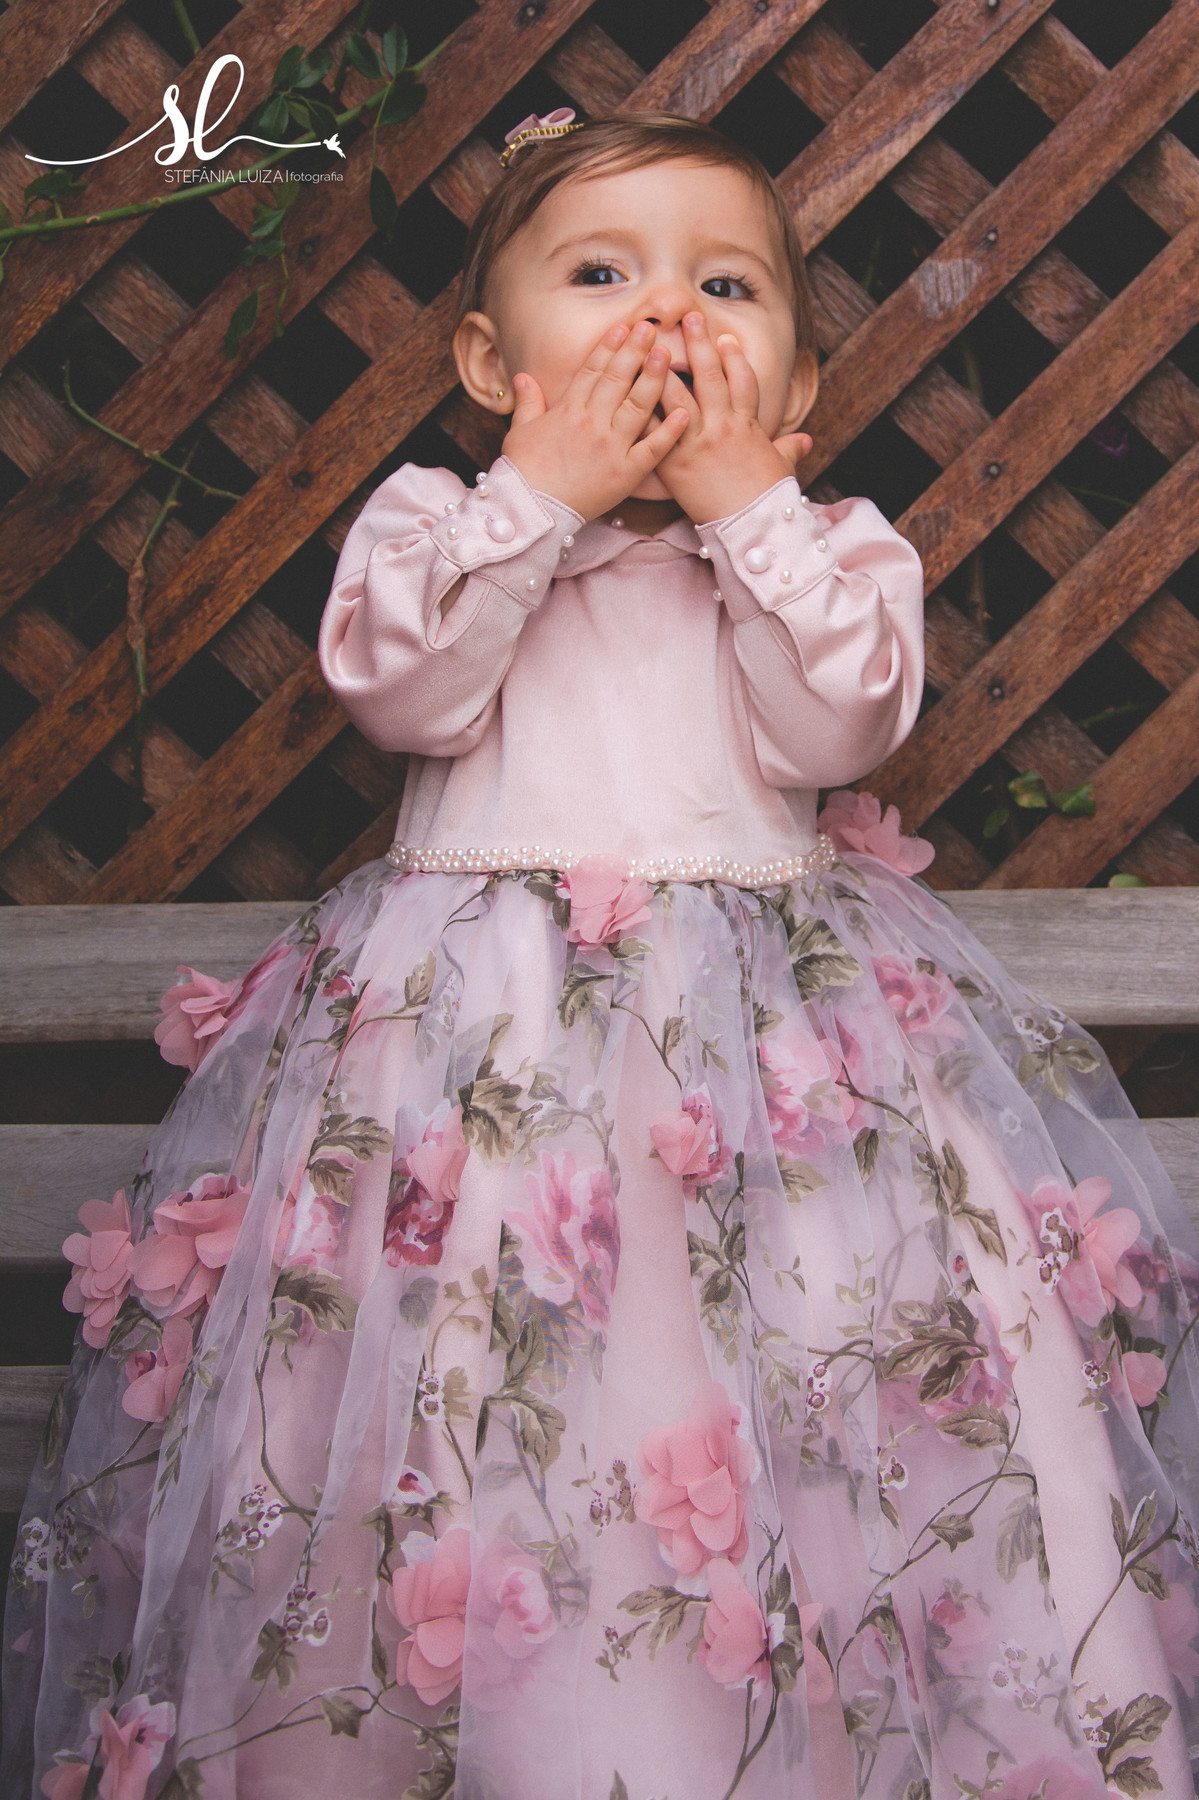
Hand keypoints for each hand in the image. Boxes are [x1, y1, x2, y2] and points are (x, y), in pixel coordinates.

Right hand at [501, 321, 688, 519]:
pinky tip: (685, 412)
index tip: (622, 327)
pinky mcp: (626, 473)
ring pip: (637, 406)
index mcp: (568, 411)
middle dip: (634, 351)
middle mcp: (592, 423)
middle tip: (650, 328)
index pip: (592, 371)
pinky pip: (652, 449)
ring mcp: (611, 447)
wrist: (531, 511)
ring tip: (666, 354)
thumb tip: (522, 377)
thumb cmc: (523, 473)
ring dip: (653, 378)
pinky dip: (669, 431)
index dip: (608, 347)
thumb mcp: (520, 432)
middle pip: (617, 379)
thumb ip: (528, 402)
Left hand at [654, 312, 811, 523]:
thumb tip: (804, 440)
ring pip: (677, 396)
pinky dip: (641, 409)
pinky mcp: (674, 463)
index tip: (726, 338)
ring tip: (651, 343)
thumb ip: (788, 450)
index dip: (734, 359)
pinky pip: (654, 430)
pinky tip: (626, 390)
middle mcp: (720, 428)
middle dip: (700, 345)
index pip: (742, 382)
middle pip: (710, 377)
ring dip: (664, 367)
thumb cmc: (766, 500)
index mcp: (746, 427)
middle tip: (688, 317)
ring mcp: (695, 443)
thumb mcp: (781, 469)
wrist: (750, 527)